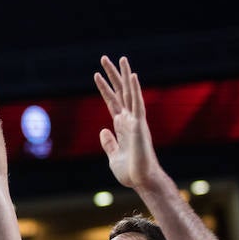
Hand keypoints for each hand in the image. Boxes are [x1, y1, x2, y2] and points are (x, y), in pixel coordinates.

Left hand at [94, 55, 162, 192]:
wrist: (142, 181)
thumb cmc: (130, 172)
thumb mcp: (112, 156)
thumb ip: (108, 142)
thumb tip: (103, 130)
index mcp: (122, 125)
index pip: (112, 101)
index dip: (104, 88)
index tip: (96, 75)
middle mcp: (130, 119)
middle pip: (120, 92)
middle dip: (112, 75)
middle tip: (104, 58)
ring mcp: (136, 121)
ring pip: (130, 93)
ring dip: (125, 75)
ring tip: (121, 58)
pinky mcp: (140, 126)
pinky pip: (137, 104)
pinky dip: (135, 89)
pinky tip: (132, 76)